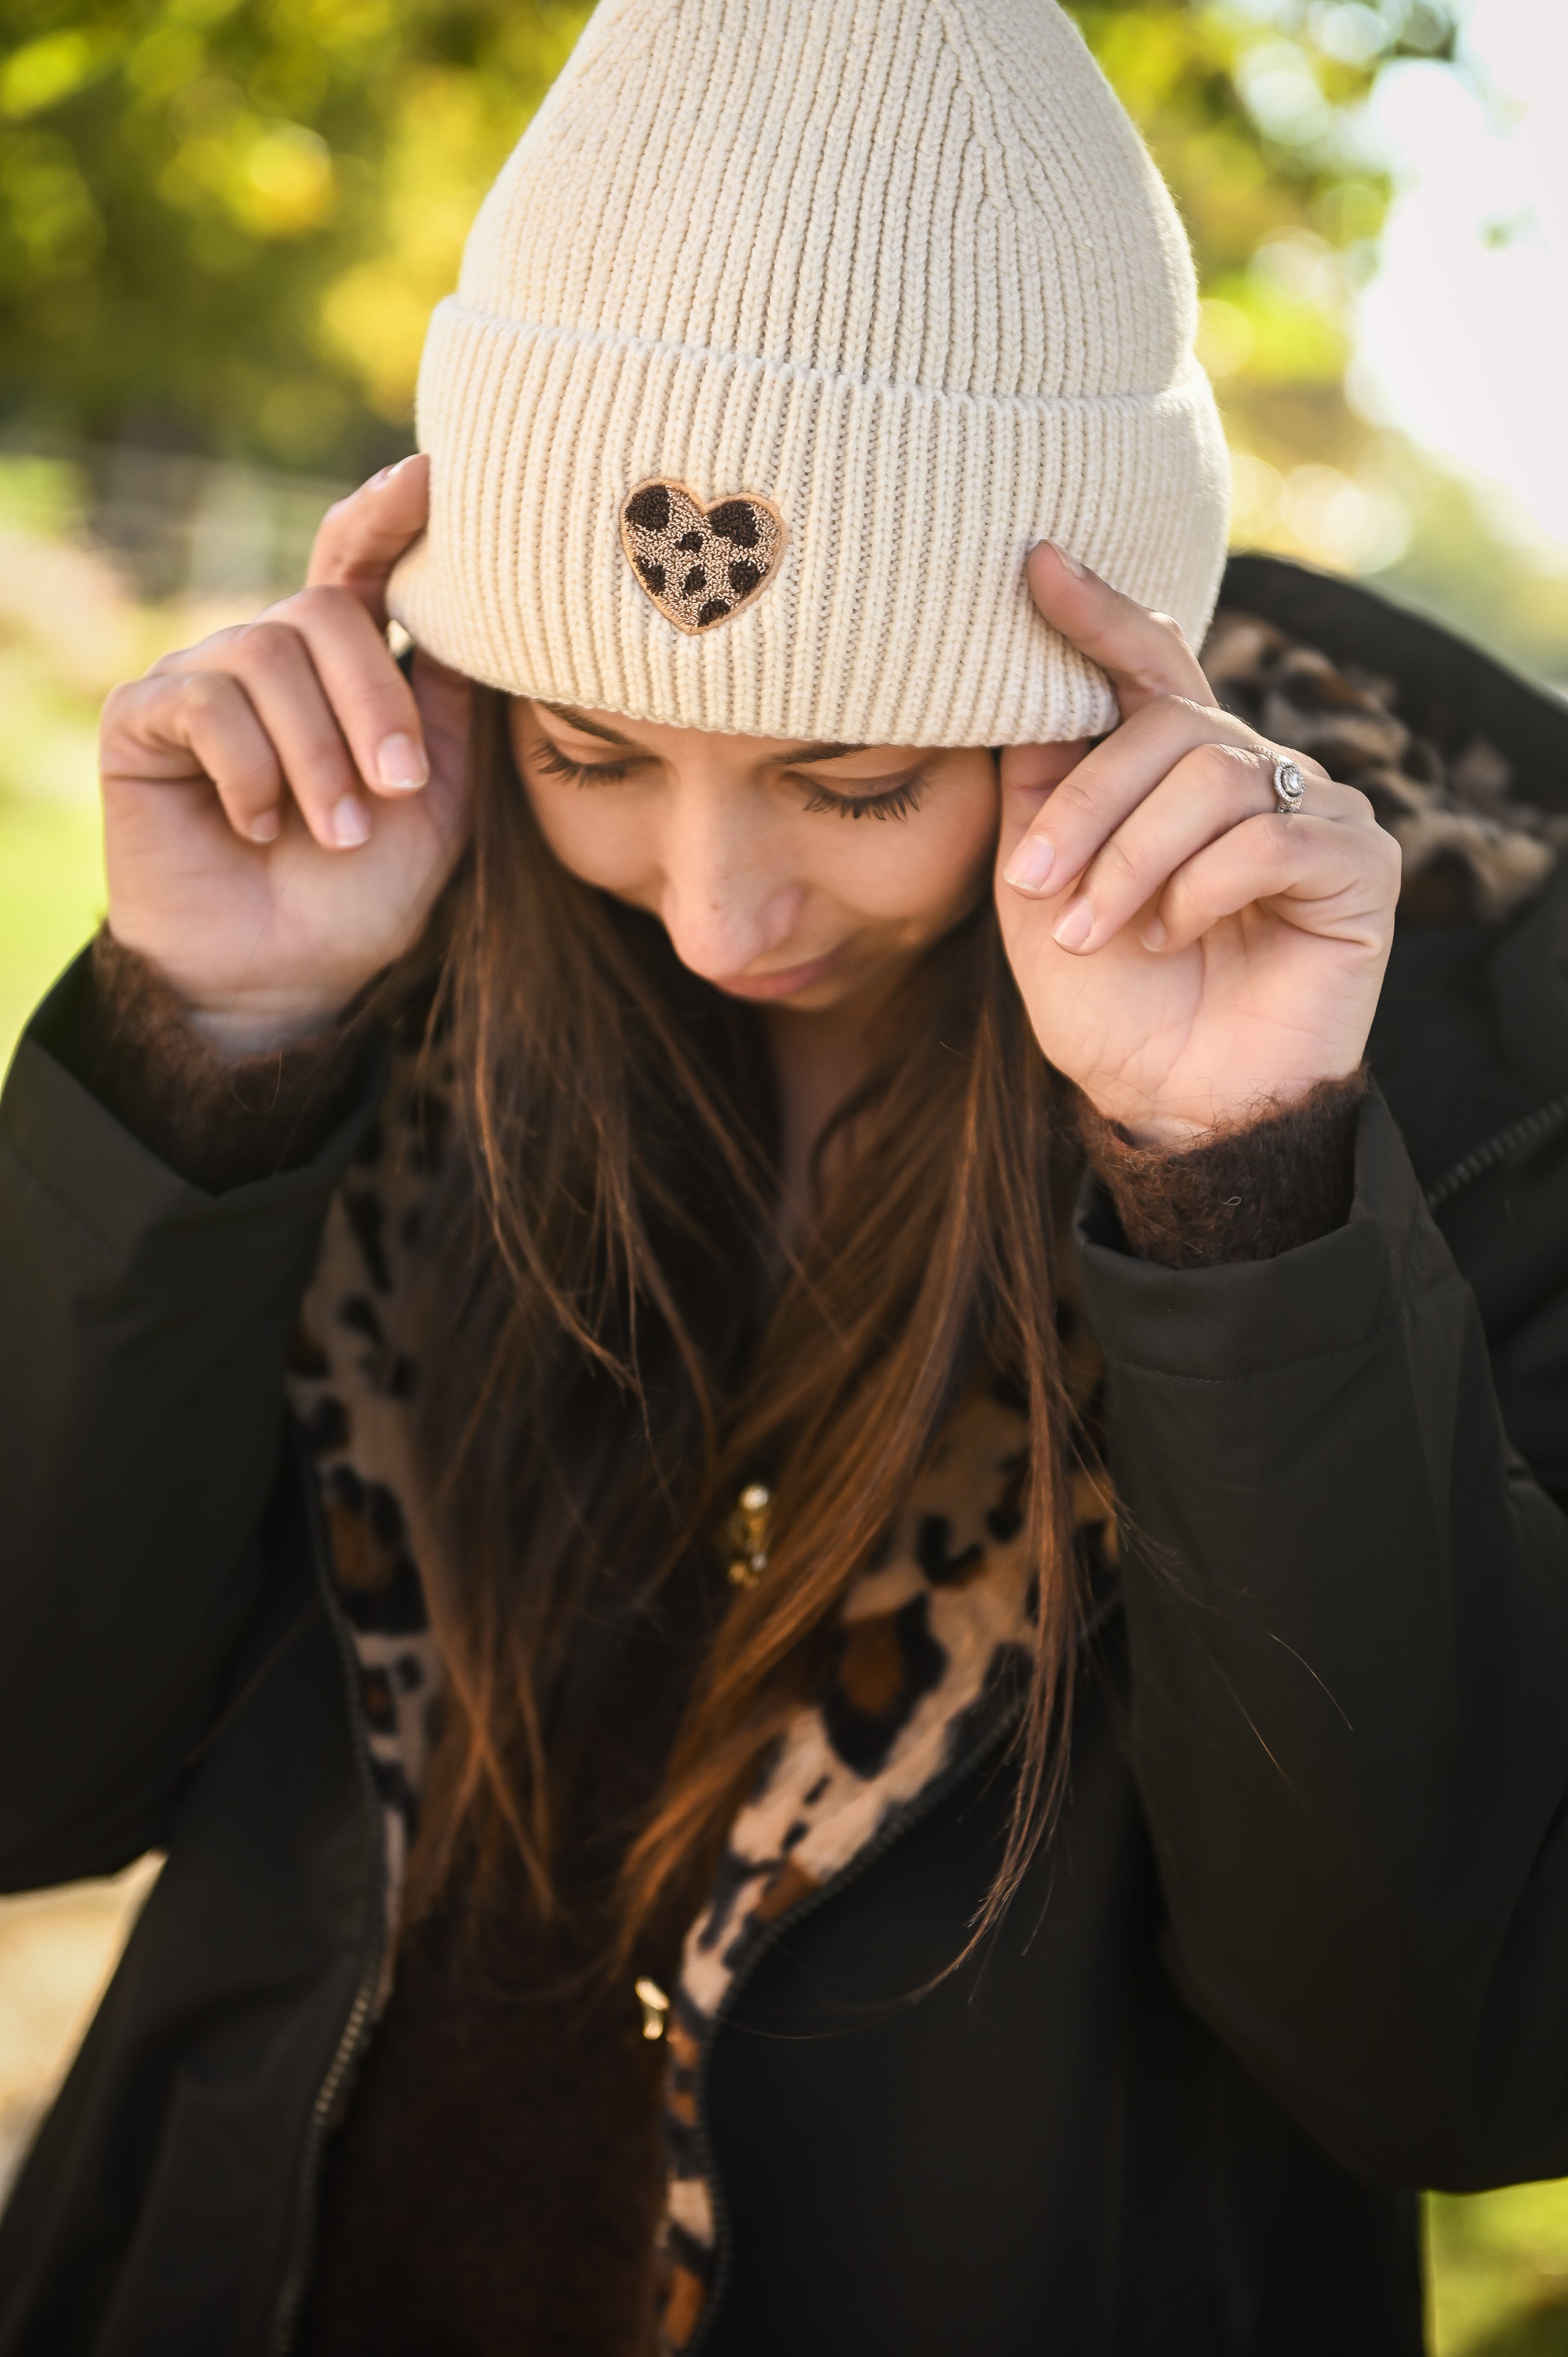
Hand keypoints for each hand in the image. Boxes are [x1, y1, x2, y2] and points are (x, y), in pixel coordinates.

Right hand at [99, 454, 471, 1054]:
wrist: (284, 975)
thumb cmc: (362, 891)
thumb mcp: (440, 798)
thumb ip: (451, 703)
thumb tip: (471, 604)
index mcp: (341, 664)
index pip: (360, 561)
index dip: (389, 512)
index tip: (434, 475)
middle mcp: (268, 655)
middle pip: (325, 608)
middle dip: (373, 700)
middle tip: (399, 787)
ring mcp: (200, 678)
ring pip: (267, 654)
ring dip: (316, 754)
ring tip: (335, 833)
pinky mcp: (141, 718)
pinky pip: (204, 701)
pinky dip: (248, 770)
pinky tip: (256, 827)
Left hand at [994, 547, 1399, 1146]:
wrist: (1172, 1104)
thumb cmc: (1108, 1004)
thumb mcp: (1039, 890)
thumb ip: (1036, 790)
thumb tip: (1025, 691)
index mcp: (1177, 770)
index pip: (1150, 663)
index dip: (1099, 615)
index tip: (1036, 566)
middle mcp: (1253, 773)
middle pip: (1167, 723)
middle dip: (1085, 804)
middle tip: (1034, 884)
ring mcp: (1314, 811)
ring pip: (1212, 777)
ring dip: (1131, 859)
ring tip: (1096, 931)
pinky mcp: (1359, 865)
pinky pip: (1271, 840)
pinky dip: (1202, 891)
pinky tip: (1175, 938)